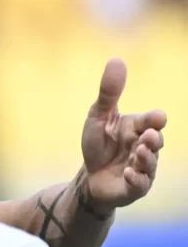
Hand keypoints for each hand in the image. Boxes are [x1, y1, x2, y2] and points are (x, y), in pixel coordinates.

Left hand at [82, 58, 166, 209]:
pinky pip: (141, 185)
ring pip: (151, 164)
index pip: (152, 121)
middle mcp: (145, 147)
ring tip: (138, 153)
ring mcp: (143, 168)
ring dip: (146, 158)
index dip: (154, 119)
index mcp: (138, 128)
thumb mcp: (98, 116)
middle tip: (148, 136)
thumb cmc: (98, 144)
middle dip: (153, 139)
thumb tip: (117, 59)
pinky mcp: (135, 187)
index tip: (156, 118)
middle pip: (156, 142)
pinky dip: (136, 179)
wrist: (90, 176)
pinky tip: (129, 173)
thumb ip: (109, 92)